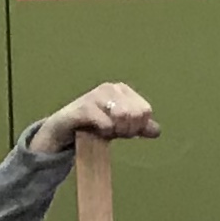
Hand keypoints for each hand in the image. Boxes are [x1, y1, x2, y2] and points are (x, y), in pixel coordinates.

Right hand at [33, 82, 160, 153]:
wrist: (63, 131)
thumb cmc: (93, 126)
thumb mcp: (120, 127)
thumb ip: (140, 128)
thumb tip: (156, 130)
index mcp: (122, 90)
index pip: (145, 111)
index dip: (138, 127)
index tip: (125, 132)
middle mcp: (110, 88)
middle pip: (136, 114)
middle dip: (127, 129)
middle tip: (113, 132)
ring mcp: (96, 95)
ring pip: (123, 116)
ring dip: (116, 130)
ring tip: (105, 131)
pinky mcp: (83, 107)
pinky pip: (106, 123)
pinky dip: (104, 132)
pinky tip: (95, 131)